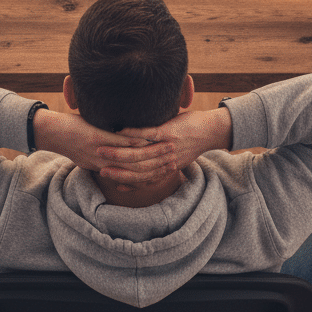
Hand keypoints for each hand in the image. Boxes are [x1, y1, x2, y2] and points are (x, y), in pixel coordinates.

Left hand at [32, 109, 174, 180]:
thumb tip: (108, 153)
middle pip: (135, 168)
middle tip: (174, 160)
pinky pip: (122, 141)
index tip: (163, 171)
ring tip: (170, 147)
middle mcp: (103, 164)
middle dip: (155, 164)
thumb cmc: (67, 139)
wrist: (50, 134)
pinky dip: (137, 139)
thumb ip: (98, 155)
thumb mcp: (85, 153)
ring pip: (132, 156)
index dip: (146, 174)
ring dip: (151, 152)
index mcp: (100, 167)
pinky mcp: (99, 139)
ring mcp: (102, 152)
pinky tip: (152, 136)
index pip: (128, 175)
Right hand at [96, 107, 232, 181]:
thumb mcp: (175, 158)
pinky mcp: (167, 132)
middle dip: (117, 170)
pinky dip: (131, 133)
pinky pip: (146, 134)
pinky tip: (118, 131)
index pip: (143, 179)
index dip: (125, 181)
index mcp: (166, 169)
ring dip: (119, 152)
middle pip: (137, 170)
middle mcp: (165, 161)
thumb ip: (160, 163)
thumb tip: (144, 165)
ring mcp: (165, 146)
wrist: (211, 131)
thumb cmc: (191, 142)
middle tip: (100, 169)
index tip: (109, 180)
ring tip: (102, 150)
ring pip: (138, 153)